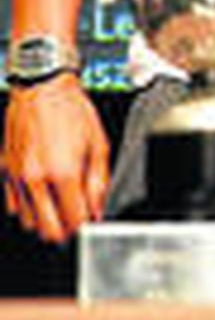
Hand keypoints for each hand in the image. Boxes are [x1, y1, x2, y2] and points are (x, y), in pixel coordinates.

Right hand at [2, 74, 109, 243]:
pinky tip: (40, 193)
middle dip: (64, 231)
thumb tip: (97, 208)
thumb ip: (99, 182)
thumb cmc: (72, 110)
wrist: (42, 88)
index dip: (85, 226)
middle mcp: (36, 179)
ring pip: (28, 222)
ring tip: (58, 204)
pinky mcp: (4, 171)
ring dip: (44, 219)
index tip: (89, 221)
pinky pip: (12, 205)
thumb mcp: (99, 144)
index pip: (73, 221)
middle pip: (47, 230)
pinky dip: (26, 207)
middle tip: (75, 220)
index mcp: (63, 173)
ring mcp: (16, 177)